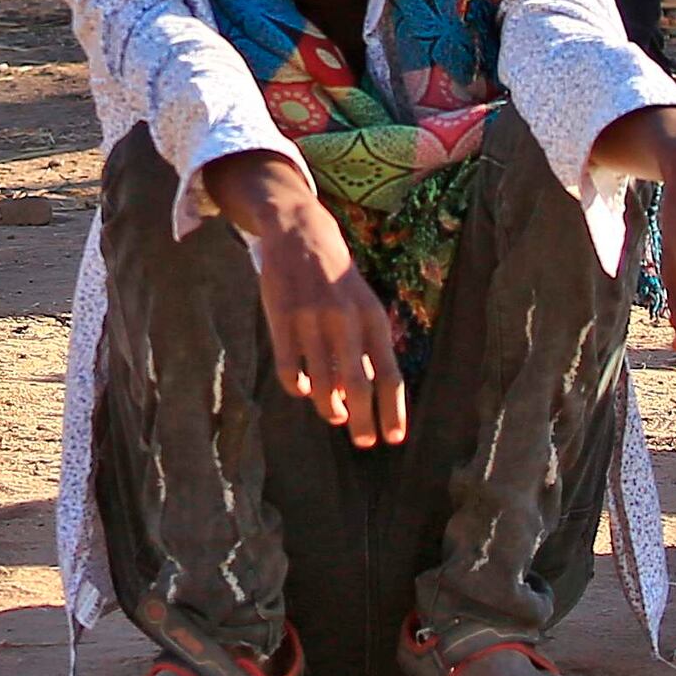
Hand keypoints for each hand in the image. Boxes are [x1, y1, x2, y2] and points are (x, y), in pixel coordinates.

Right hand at [213, 152, 407, 446]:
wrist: (300, 232)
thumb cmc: (336, 279)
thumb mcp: (362, 304)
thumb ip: (367, 345)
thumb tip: (368, 396)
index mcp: (372, 317)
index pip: (389, 375)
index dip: (393, 411)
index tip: (394, 439)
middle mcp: (346, 320)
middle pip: (358, 386)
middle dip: (363, 422)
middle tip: (364, 442)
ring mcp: (312, 320)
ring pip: (323, 385)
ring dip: (330, 408)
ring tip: (334, 414)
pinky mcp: (282, 319)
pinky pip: (292, 371)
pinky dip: (299, 388)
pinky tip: (304, 389)